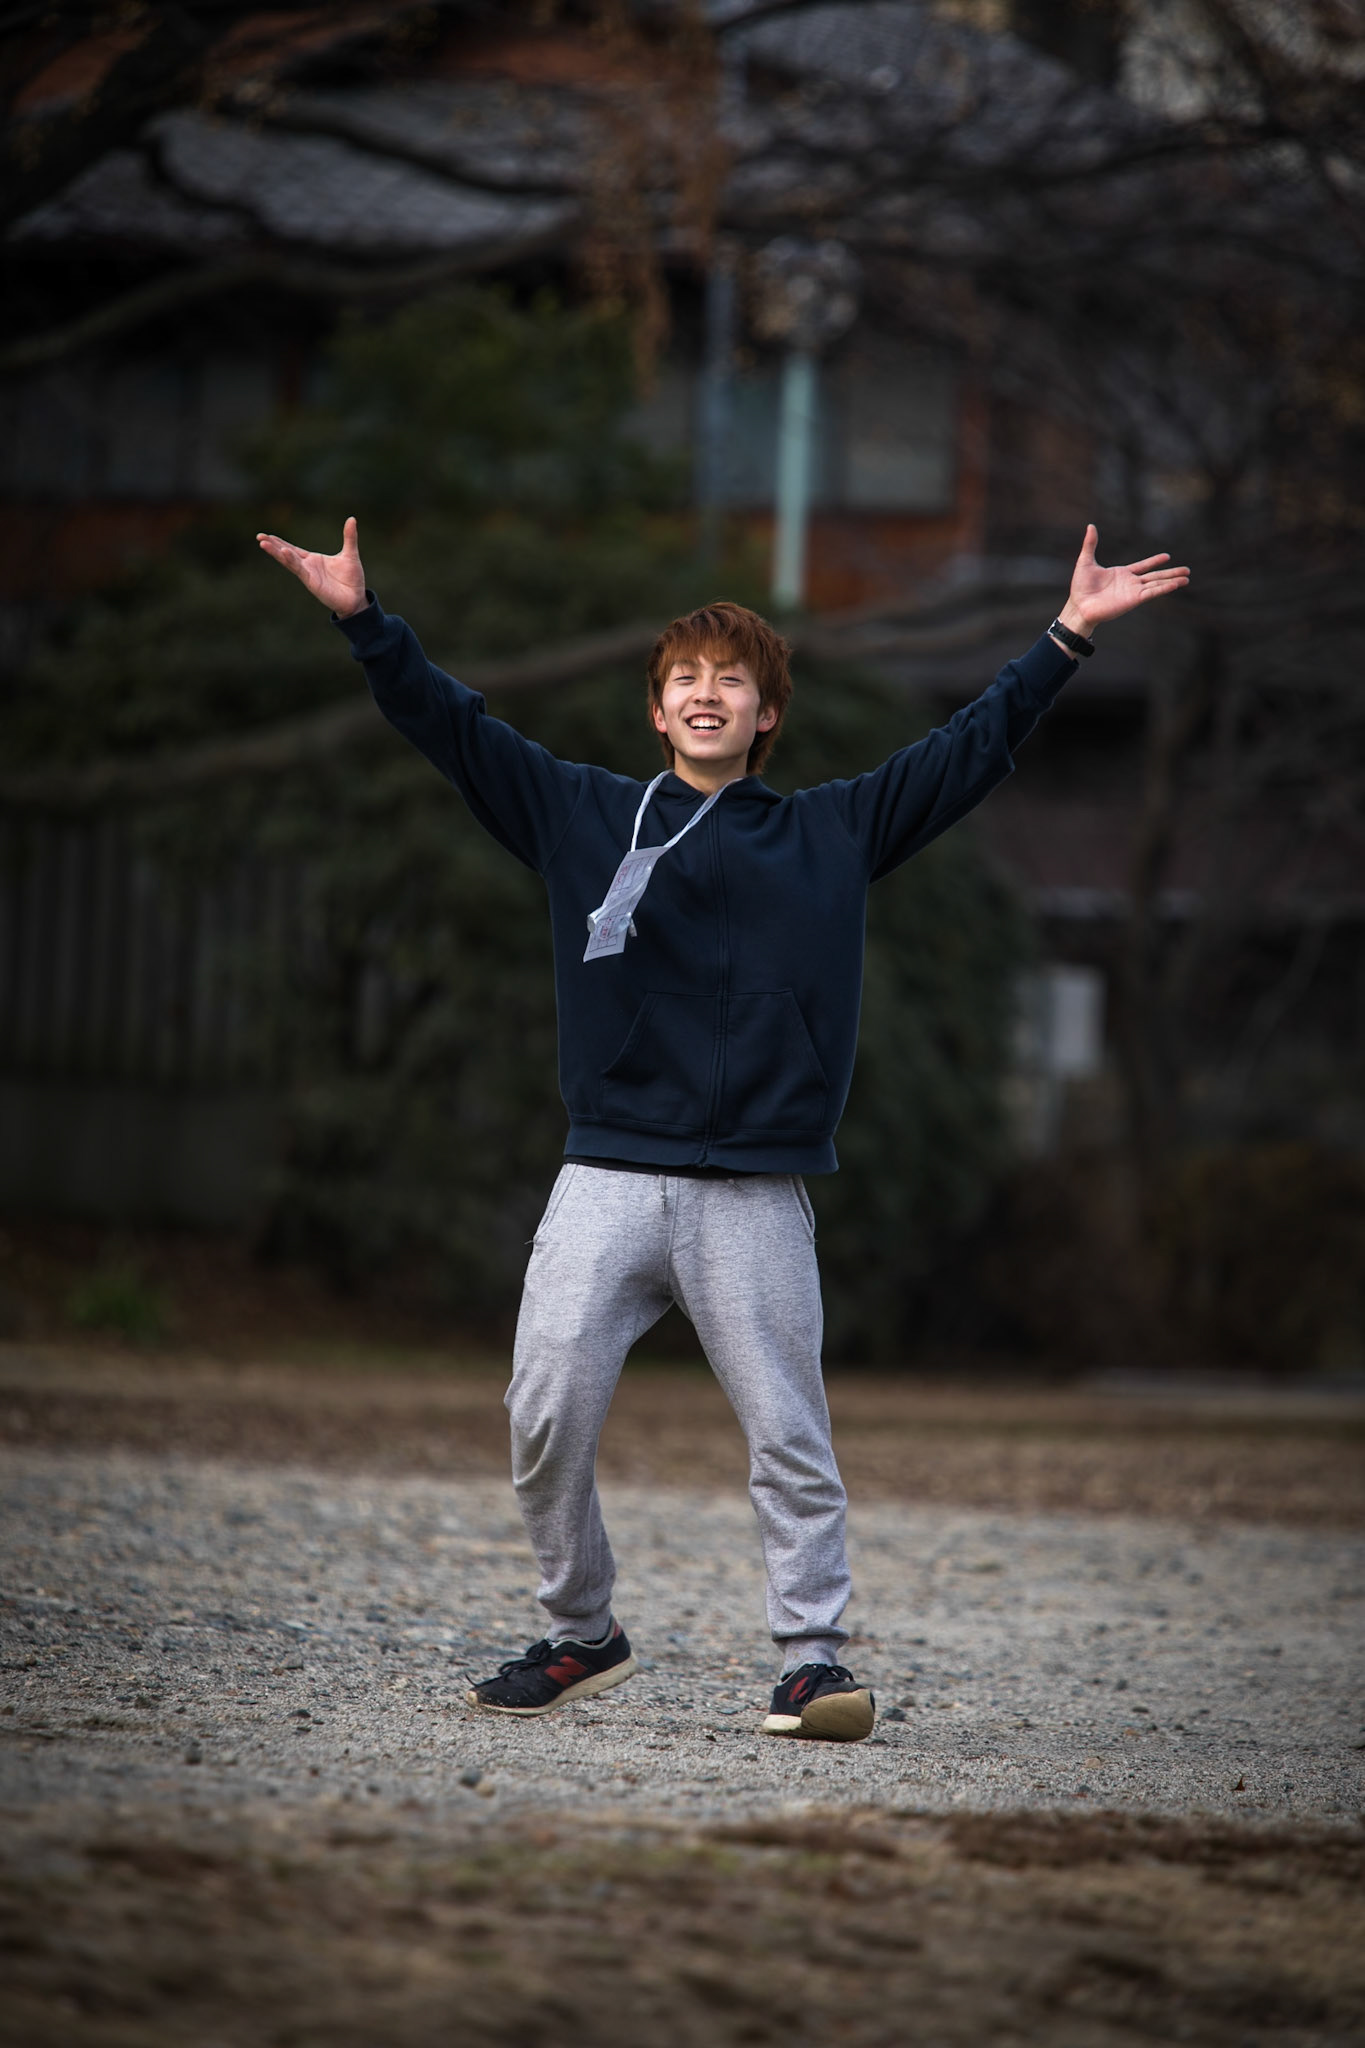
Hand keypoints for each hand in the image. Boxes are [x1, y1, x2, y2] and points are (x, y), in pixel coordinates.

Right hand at [256, 515, 367, 616]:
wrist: (356, 599)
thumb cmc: (352, 579)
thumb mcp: (350, 554)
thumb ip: (349, 537)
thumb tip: (352, 518)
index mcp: (313, 560)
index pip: (293, 549)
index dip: (280, 542)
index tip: (267, 535)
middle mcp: (307, 567)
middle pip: (286, 554)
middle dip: (272, 546)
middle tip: (259, 537)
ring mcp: (308, 575)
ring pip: (289, 561)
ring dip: (276, 552)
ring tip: (264, 543)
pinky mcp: (312, 583)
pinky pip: (300, 570)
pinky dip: (292, 561)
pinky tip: (284, 552)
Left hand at [1057, 523, 1190, 638]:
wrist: (1079, 606)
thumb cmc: (1080, 587)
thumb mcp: (1086, 561)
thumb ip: (1090, 544)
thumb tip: (1091, 526)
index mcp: (1122, 574)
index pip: (1143, 566)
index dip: (1154, 561)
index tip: (1167, 557)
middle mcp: (1130, 583)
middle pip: (1155, 576)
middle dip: (1171, 573)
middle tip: (1187, 570)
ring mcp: (1133, 592)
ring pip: (1157, 584)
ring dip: (1172, 581)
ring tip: (1187, 578)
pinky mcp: (1134, 600)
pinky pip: (1152, 592)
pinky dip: (1164, 588)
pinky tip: (1175, 585)